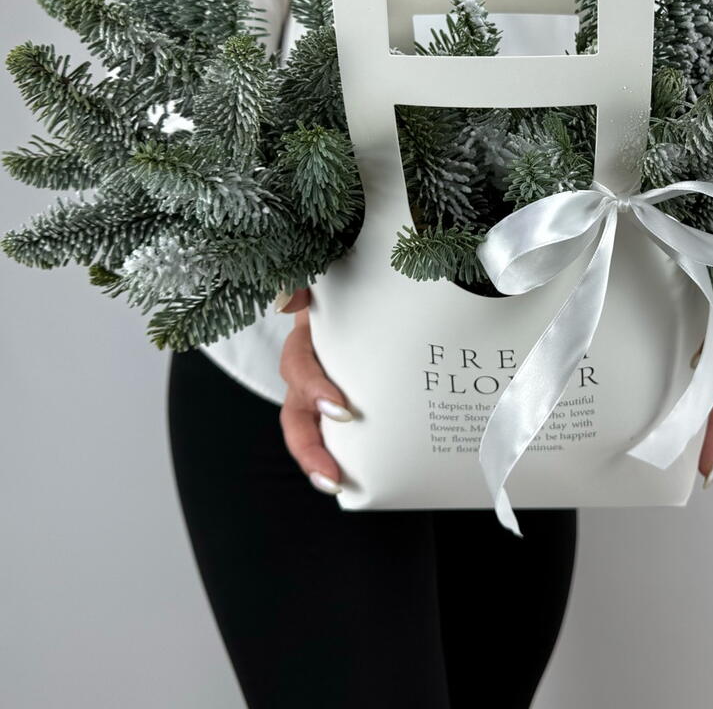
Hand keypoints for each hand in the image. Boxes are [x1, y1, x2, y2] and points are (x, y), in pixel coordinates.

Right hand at [276, 288, 352, 495]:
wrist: (372, 282)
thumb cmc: (350, 280)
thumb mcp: (327, 273)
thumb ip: (307, 281)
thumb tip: (291, 300)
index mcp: (308, 340)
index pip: (299, 368)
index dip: (314, 391)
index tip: (341, 410)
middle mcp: (311, 369)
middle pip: (297, 416)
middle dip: (309, 450)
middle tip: (331, 478)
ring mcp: (327, 387)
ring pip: (313, 429)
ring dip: (322, 461)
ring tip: (341, 487)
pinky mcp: (350, 399)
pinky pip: (344, 430)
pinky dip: (350, 453)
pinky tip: (373, 475)